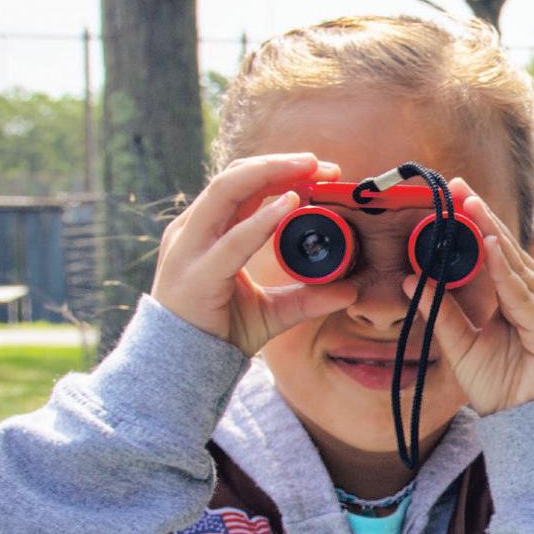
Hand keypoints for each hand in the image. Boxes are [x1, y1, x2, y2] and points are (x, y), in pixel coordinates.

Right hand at [152, 153, 357, 355]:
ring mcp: (189, 249)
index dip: (279, 170)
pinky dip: (262, 219)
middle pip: (233, 178)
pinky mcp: (197, 274)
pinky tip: (289, 204)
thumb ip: (306, 299)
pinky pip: (232, 240)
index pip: (241, 186)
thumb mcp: (272, 311)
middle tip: (320, 163)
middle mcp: (192, 232)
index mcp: (205, 231)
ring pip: (226, 192)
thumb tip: (350, 291)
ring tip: (308, 168)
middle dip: (278, 164)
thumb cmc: (221, 333)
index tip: (320, 170)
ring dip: (270, 173)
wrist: (183, 370)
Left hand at [406, 183, 533, 415]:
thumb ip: (443, 314)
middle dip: (483, 218)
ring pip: (517, 267)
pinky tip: (490, 246)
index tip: (455, 196)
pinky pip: (523, 295)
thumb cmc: (499, 389)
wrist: (525, 427)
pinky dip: (505, 271)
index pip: (500, 255)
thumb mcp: (462, 346)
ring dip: (492, 234)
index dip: (479, 225)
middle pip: (509, 252)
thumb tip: (413, 281)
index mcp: (525, 300)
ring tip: (470, 206)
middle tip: (458, 186)